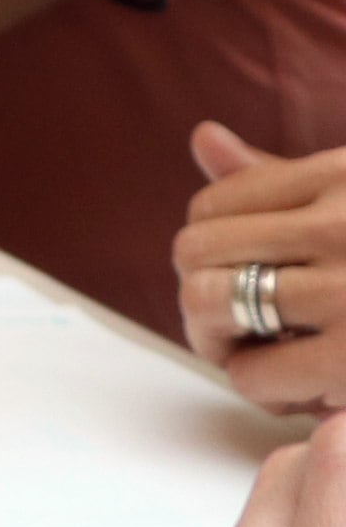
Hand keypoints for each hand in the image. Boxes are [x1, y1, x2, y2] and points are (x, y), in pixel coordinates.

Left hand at [177, 123, 345, 408]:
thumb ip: (285, 179)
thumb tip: (203, 137)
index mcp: (345, 175)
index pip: (213, 205)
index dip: (209, 252)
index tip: (242, 280)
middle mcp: (343, 224)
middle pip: (195, 253)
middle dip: (202, 296)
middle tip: (238, 329)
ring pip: (209, 306)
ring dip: (222, 342)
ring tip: (264, 356)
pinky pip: (253, 372)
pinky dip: (261, 386)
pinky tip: (299, 389)